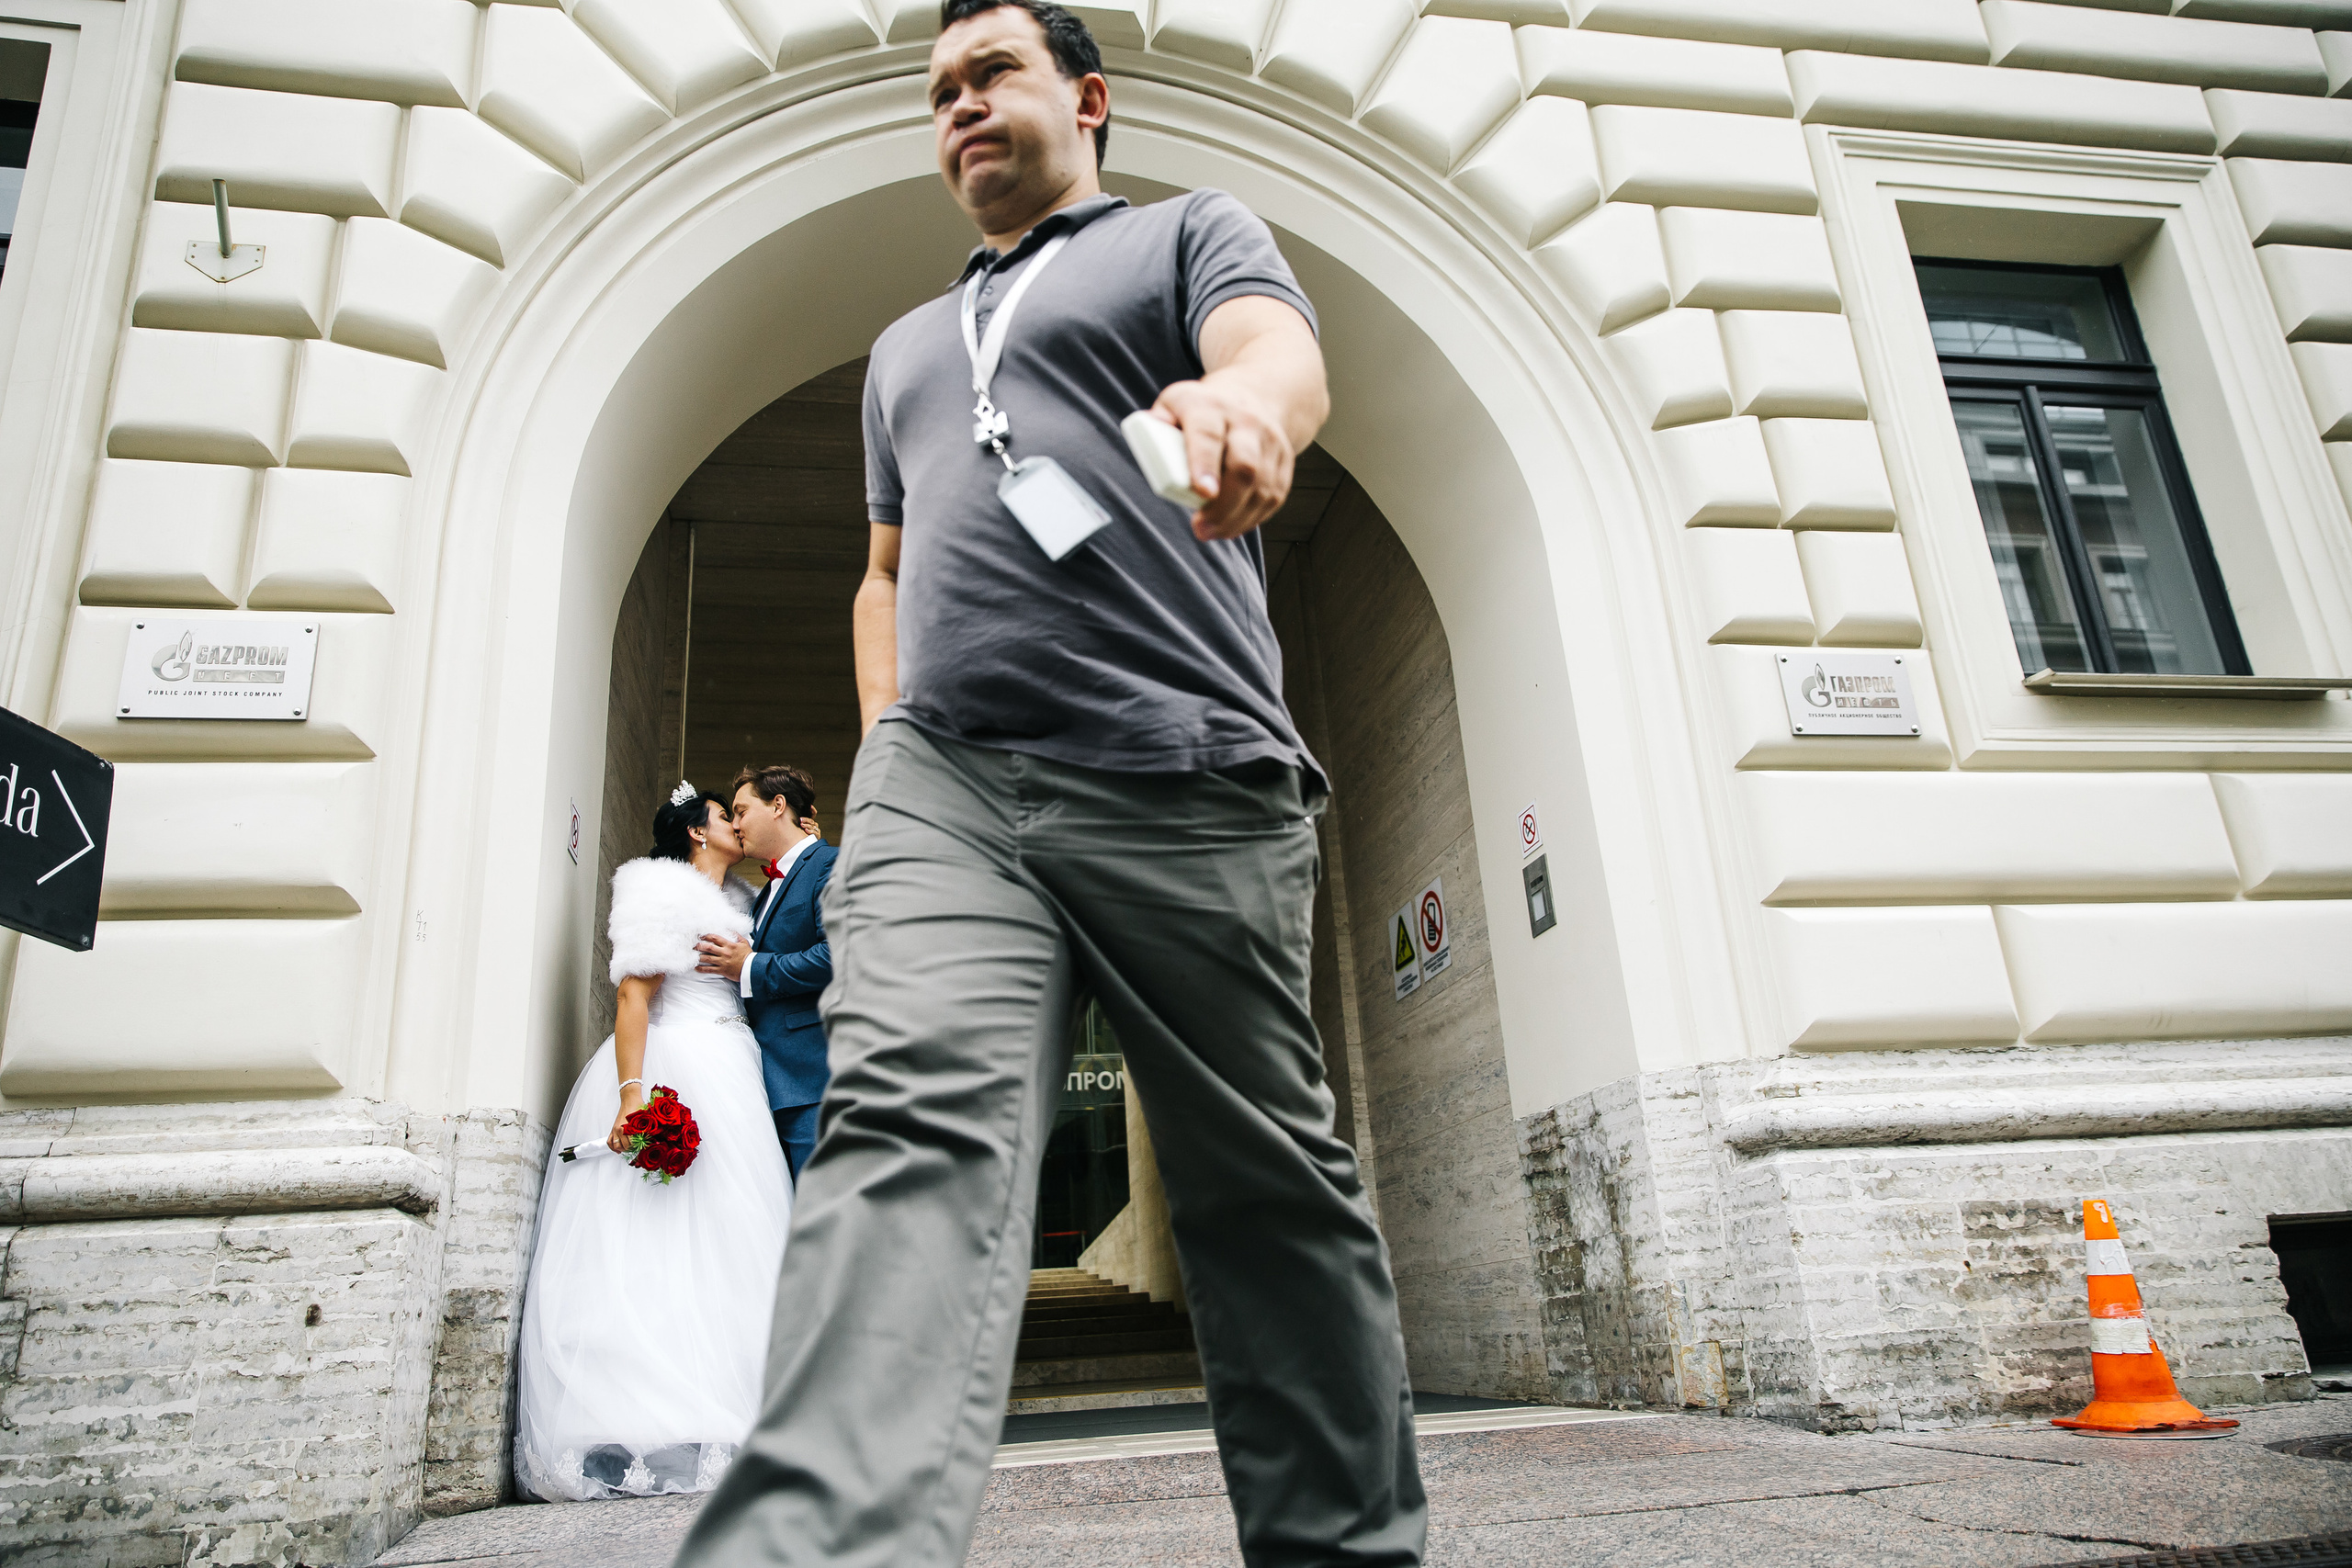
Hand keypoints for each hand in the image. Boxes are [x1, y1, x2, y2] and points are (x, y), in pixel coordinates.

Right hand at [608, 1082, 645, 1152]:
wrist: (630, 1099)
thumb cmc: (638, 1106)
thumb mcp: (646, 1118)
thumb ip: (648, 1129)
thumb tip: (654, 1139)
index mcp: (628, 1127)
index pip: (633, 1144)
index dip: (640, 1146)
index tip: (644, 1146)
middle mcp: (620, 1129)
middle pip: (626, 1146)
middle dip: (633, 1148)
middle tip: (639, 1147)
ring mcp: (615, 1129)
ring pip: (617, 1146)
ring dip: (624, 1149)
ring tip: (630, 1148)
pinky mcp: (613, 1129)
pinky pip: (609, 1142)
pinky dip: (613, 1148)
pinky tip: (619, 1150)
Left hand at [695, 932, 751, 981]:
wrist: (751, 968)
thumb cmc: (748, 956)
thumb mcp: (744, 943)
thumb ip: (736, 935)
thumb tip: (729, 930)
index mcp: (729, 945)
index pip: (715, 938)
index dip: (706, 936)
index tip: (701, 936)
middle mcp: (724, 953)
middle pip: (708, 948)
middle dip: (699, 946)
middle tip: (694, 945)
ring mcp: (722, 962)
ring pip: (707, 958)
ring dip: (698, 956)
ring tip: (693, 955)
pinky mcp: (722, 970)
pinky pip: (709, 969)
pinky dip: (701, 969)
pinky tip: (696, 967)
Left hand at [1149, 379, 1295, 542]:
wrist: (1255, 396)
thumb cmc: (1202, 410)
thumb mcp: (1174, 404)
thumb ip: (1157, 425)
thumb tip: (1149, 443)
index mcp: (1210, 407)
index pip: (1209, 436)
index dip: (1205, 464)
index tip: (1202, 492)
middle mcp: (1246, 422)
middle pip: (1244, 467)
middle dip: (1224, 505)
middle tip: (1200, 529)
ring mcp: (1270, 442)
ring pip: (1262, 489)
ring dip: (1235, 519)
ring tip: (1211, 532)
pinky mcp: (1284, 463)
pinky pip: (1273, 498)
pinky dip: (1251, 519)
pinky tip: (1231, 527)